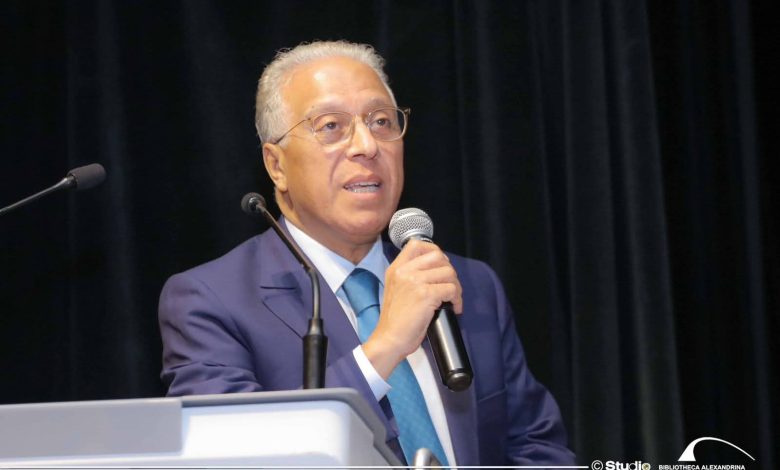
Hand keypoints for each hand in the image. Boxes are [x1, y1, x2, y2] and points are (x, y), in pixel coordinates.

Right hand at [362, 240, 462, 378]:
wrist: (389, 339)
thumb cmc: (395, 321)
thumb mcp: (395, 290)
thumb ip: (410, 276)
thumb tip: (436, 269)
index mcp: (396, 269)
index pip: (417, 245)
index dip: (435, 252)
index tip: (441, 266)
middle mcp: (404, 272)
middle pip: (438, 256)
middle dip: (449, 271)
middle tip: (450, 286)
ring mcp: (415, 282)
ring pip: (448, 272)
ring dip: (456, 287)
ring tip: (453, 299)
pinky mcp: (426, 295)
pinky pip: (452, 289)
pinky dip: (457, 300)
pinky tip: (454, 308)